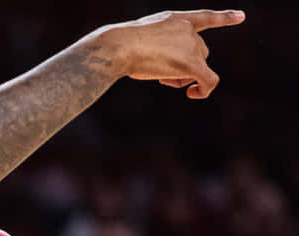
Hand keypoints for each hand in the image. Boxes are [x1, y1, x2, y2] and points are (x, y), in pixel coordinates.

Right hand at [98, 9, 244, 98]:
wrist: (119, 47)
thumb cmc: (119, 46)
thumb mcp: (138, 39)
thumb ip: (156, 48)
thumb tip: (167, 71)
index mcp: (175, 19)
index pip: (204, 17)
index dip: (224, 18)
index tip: (241, 16)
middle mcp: (188, 30)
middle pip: (200, 52)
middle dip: (185, 65)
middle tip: (160, 74)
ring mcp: (192, 46)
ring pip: (199, 67)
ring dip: (182, 77)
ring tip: (160, 78)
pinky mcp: (192, 64)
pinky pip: (209, 80)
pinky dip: (204, 90)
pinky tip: (193, 94)